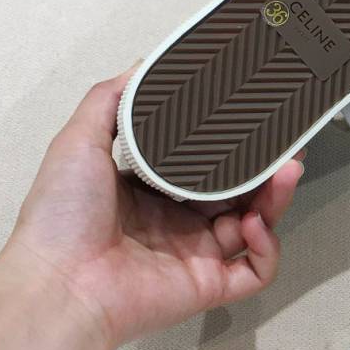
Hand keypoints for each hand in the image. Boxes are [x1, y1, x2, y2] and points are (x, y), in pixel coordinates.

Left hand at [2, 68, 302, 349]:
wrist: (58, 284)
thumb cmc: (62, 214)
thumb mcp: (78, 142)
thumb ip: (110, 100)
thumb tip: (146, 62)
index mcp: (150, 191)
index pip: (205, 162)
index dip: (233, 143)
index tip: (256, 117)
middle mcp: (178, 222)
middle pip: (239, 192)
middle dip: (267, 168)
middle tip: (291, 143)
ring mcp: (197, 256)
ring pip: (255, 224)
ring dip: (275, 199)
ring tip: (287, 172)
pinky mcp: (209, 287)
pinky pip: (255, 271)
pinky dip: (266, 248)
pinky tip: (254, 225)